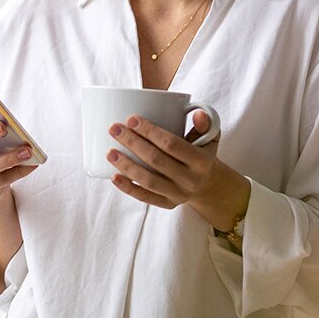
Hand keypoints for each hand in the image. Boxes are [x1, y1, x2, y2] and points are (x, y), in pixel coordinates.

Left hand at [107, 110, 245, 224]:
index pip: (171, 144)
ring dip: (126, 166)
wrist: (208, 185)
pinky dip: (128, 188)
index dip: (150, 131)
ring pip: (148, 180)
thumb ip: (205, 124)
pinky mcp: (168, 204)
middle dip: (133, 143)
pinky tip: (114, 176)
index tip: (131, 119)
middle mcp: (191, 180)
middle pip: (156, 160)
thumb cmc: (201, 154)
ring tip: (110, 152)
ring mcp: (179, 195)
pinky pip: (145, 198)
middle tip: (114, 129)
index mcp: (201, 161)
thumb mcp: (209, 139)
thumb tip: (197, 113)